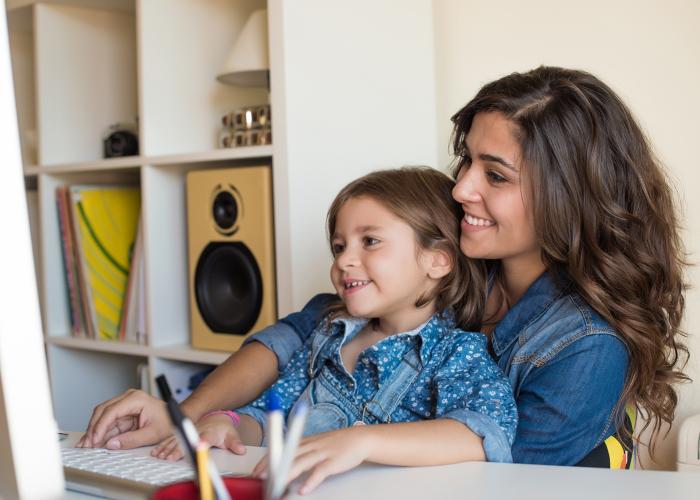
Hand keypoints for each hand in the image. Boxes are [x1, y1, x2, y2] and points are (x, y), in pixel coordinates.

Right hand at [76, 389, 170, 449]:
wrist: (176, 417)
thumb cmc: (168, 421)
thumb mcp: (152, 434)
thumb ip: (131, 440)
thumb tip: (112, 444)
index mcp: (136, 399)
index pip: (112, 411)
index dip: (100, 426)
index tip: (94, 439)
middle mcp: (128, 398)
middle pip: (103, 411)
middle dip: (93, 428)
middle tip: (87, 444)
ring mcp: (125, 404)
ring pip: (102, 415)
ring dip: (94, 430)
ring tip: (87, 445)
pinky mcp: (124, 412)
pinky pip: (108, 420)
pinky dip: (101, 431)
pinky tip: (94, 441)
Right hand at [152, 414, 246, 460]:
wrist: (216, 417)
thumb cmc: (222, 429)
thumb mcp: (231, 435)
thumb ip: (235, 443)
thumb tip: (241, 450)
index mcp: (209, 432)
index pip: (205, 438)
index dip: (201, 443)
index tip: (197, 446)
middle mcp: (197, 431)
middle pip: (186, 440)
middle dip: (178, 449)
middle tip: (170, 458)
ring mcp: (188, 431)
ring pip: (176, 439)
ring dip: (167, 448)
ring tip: (161, 456)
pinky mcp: (181, 433)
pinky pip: (170, 439)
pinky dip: (162, 446)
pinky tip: (156, 452)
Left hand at [252, 427, 371, 494]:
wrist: (359, 439)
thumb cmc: (336, 444)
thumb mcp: (315, 444)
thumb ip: (300, 452)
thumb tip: (283, 463)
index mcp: (305, 441)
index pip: (281, 449)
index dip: (268, 459)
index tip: (257, 470)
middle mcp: (311, 445)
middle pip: (288, 455)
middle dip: (273, 467)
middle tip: (261, 478)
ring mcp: (322, 453)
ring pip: (301, 463)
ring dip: (288, 474)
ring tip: (277, 484)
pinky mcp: (333, 461)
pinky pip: (320, 472)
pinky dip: (311, 480)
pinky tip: (304, 489)